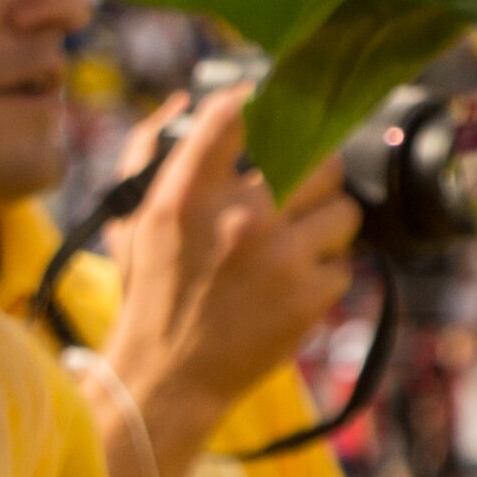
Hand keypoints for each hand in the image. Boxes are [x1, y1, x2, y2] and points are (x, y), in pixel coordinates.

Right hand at [98, 96, 358, 461]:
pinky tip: (295, 286)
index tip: (271, 110)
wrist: (165, 374)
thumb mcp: (130, 218)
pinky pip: (346, 265)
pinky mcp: (308, 297)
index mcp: (185, 195)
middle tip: (303, 194)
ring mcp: (279, 259)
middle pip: (319, 161)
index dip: (261, 103)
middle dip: (317, 176)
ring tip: (300, 245)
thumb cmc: (149, 291)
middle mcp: (237, 218)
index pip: (234, 116)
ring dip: (328, 227)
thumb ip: (149, 153)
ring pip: (345, 211)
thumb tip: (187, 102)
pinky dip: (325, 275)